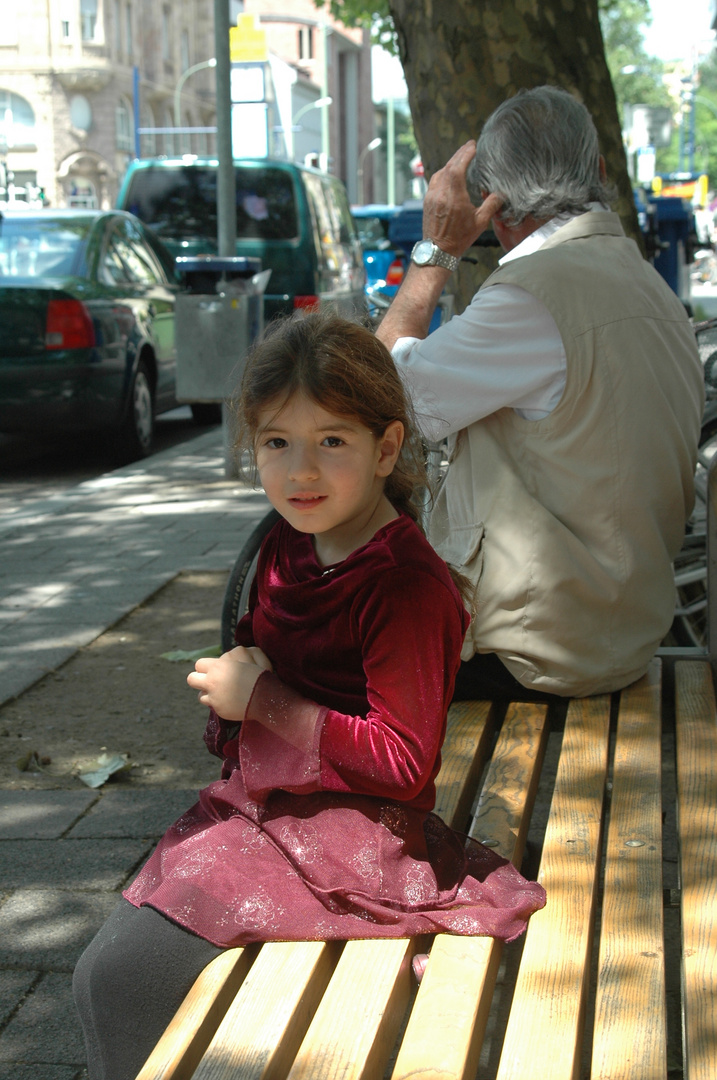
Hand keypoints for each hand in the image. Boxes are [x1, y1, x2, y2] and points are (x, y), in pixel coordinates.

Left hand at [187, 646, 272, 720]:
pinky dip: (217, 704)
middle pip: (192, 679)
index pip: (200, 664)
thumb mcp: (250, 657)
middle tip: (210, 682)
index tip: (213, 670)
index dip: (205, 667)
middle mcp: (212, 681)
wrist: (265, 697)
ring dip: (208, 693)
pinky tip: (228, 701)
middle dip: (198, 680)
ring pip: (200, 695)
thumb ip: (235, 657)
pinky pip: (212, 705)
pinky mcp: (218, 709)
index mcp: (219, 666)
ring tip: (219, 693)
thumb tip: (227, 659)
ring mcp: (214, 696)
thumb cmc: (260, 674)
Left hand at [422, 141, 502, 256]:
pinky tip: (449, 173)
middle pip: (449, 166)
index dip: (465, 154)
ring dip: (451, 162)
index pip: (458, 167)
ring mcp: (432, 196)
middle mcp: (440, 193)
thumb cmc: (459, 239)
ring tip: (460, 156)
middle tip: (469, 145)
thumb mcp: (480, 222)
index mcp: (454, 196)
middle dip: (459, 154)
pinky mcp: (427, 201)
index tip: (473, 146)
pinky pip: (435, 180)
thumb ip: (492, 204)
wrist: (437, 251)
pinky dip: (443, 172)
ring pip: (440, 172)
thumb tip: (500, 194)